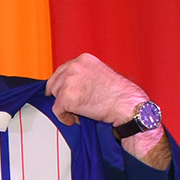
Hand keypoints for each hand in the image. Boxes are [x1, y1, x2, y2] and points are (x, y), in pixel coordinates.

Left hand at [47, 52, 168, 169]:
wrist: (125, 104)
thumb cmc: (118, 93)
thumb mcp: (100, 73)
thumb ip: (84, 74)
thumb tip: (70, 83)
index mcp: (83, 59)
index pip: (61, 70)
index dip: (60, 83)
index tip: (58, 91)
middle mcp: (74, 67)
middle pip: (54, 83)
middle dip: (60, 95)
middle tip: (69, 106)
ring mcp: (69, 81)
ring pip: (55, 96)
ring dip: (64, 107)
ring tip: (76, 112)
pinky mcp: (66, 97)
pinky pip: (57, 110)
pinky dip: (64, 118)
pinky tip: (73, 120)